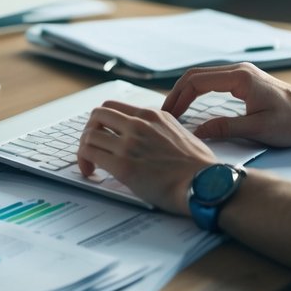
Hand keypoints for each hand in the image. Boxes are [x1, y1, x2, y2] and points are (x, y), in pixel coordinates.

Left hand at [76, 100, 216, 213]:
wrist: (205, 183)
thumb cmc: (199, 166)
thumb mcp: (180, 132)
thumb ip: (160, 129)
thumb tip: (149, 138)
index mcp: (152, 115)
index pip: (114, 107)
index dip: (103, 121)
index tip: (103, 134)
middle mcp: (139, 124)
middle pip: (97, 114)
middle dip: (90, 130)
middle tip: (92, 146)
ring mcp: (130, 144)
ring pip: (89, 134)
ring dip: (84, 147)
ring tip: (89, 163)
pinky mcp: (123, 165)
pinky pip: (90, 154)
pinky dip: (84, 162)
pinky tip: (91, 172)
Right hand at [163, 63, 290, 147]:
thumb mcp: (258, 129)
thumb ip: (225, 128)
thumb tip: (197, 131)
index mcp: (240, 78)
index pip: (197, 81)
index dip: (178, 98)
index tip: (167, 115)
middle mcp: (239, 71)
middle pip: (196, 76)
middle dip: (177, 94)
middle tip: (164, 115)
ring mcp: (242, 74)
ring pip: (204, 78)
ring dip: (186, 93)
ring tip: (174, 113)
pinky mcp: (245, 81)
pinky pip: (214, 82)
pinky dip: (198, 93)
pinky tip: (193, 107)